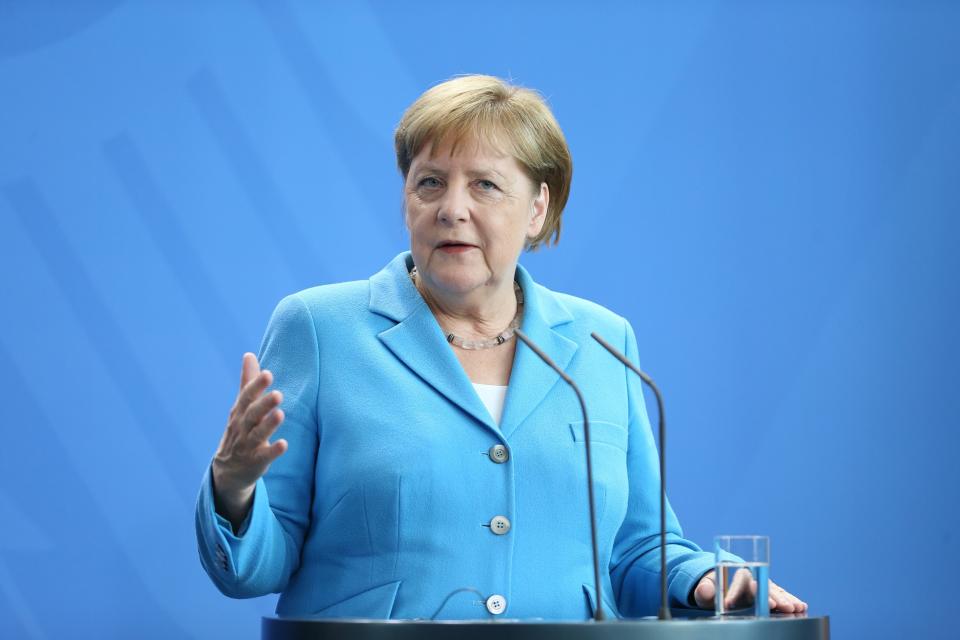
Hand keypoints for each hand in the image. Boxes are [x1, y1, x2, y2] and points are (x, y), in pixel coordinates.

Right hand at [212, 353, 287, 526]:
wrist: (228, 469)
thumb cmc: (240, 430)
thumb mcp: (241, 407)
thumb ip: (247, 382)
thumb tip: (249, 354)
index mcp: (240, 412)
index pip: (246, 397)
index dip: (256, 386)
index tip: (267, 374)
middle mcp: (242, 427)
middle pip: (252, 414)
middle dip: (263, 404)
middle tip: (277, 393)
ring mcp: (247, 445)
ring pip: (257, 434)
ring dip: (268, 425)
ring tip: (281, 414)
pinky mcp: (256, 461)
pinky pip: (264, 456)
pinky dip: (273, 451)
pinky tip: (284, 444)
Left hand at [693, 568, 807, 613]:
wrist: (720, 581)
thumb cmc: (712, 587)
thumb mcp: (705, 588)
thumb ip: (704, 590)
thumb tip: (705, 590)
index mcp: (735, 576)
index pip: (744, 582)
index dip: (753, 591)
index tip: (761, 597)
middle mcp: (752, 579)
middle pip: (764, 587)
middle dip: (775, 597)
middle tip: (785, 606)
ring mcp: (761, 586)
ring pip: (775, 591)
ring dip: (786, 599)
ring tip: (796, 607)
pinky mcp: (768, 593)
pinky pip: (781, 595)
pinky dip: (791, 600)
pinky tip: (801, 606)